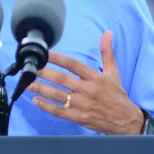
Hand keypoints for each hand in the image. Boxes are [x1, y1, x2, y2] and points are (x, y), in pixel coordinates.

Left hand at [28, 31, 143, 134]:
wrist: (126, 120)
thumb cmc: (117, 95)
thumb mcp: (114, 72)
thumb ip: (107, 53)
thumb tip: (107, 33)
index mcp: (95, 78)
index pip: (73, 65)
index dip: (58, 58)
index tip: (45, 53)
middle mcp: (88, 90)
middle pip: (62, 79)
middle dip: (44, 73)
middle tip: (31, 68)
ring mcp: (82, 105)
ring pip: (57, 96)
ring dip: (41, 89)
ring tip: (28, 83)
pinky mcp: (79, 118)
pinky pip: (59, 111)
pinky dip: (46, 107)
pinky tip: (36, 101)